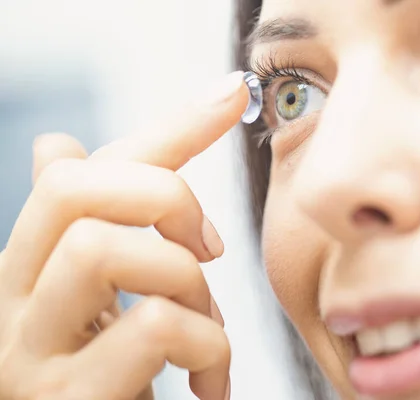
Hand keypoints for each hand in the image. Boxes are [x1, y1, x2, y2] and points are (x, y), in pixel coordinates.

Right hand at [0, 71, 247, 399]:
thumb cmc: (112, 383)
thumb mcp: (115, 297)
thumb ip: (99, 224)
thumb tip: (54, 144)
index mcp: (29, 269)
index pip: (86, 168)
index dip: (166, 128)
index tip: (232, 95)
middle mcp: (12, 305)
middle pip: (76, 191)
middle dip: (170, 200)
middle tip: (212, 250)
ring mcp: (29, 357)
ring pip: (107, 249)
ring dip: (188, 282)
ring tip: (207, 329)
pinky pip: (154, 330)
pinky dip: (207, 346)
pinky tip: (209, 384)